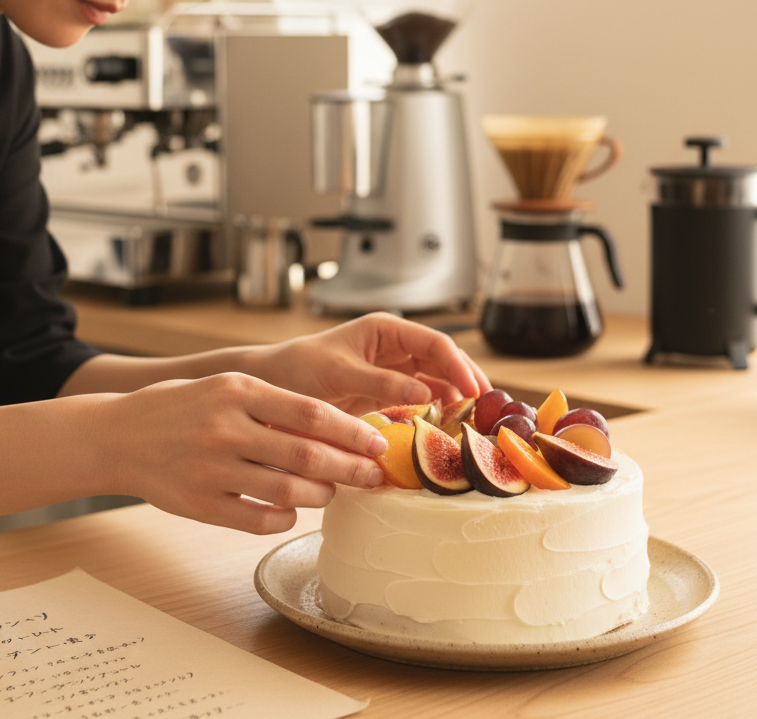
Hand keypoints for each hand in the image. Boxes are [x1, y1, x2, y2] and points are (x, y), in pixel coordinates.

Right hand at [94, 372, 387, 534]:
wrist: (116, 435)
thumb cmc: (181, 406)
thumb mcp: (226, 386)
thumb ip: (273, 402)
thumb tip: (334, 425)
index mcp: (238, 391)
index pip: (311, 413)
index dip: (351, 431)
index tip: (377, 442)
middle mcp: (226, 429)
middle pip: (306, 455)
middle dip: (350, 468)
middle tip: (374, 476)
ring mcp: (211, 469)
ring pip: (287, 492)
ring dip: (320, 496)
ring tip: (332, 492)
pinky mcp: (199, 504)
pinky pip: (256, 520)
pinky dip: (284, 519)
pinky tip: (291, 511)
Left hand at [244, 312, 491, 416]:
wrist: (270, 387)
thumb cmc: (297, 369)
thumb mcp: (338, 374)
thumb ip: (380, 382)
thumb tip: (426, 392)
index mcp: (384, 329)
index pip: (434, 343)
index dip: (458, 365)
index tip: (475, 391)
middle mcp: (393, 346)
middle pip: (442, 360)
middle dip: (466, 381)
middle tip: (485, 410)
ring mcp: (391, 370)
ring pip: (436, 379)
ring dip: (455, 397)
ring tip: (472, 422)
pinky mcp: (385, 393)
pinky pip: (420, 398)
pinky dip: (436, 410)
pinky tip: (447, 426)